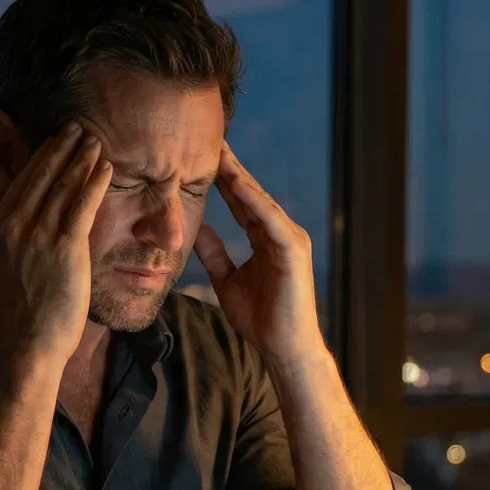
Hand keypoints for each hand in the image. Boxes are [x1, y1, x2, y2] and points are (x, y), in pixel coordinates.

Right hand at [0, 124, 111, 364]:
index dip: (40, 159)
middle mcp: (14, 226)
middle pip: (41, 177)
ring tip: (95, 141)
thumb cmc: (20, 314)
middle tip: (77, 128)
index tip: (54, 142)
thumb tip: (20, 223)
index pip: (21, 184)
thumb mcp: (2, 268)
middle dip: (61, 148)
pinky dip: (95, 182)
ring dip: (81, 159)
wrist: (27, 342)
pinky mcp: (65, 246)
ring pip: (63, 185)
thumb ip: (10, 241)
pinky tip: (105, 167)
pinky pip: (83, 204)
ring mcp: (39, 235)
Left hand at [195, 145, 326, 370]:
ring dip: (240, 177)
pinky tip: (237, 184)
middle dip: (231, 168)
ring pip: (261, 201)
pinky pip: (270, 220)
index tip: (201, 157)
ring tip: (220, 153)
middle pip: (251, 194)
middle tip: (210, 139)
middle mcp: (280, 232)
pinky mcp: (293, 250)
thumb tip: (196, 228)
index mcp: (265, 238)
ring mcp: (290, 239)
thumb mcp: (226, 280)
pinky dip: (254, 201)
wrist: (283, 349)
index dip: (222, 179)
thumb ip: (214, 253)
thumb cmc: (260, 320)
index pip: (241, 202)